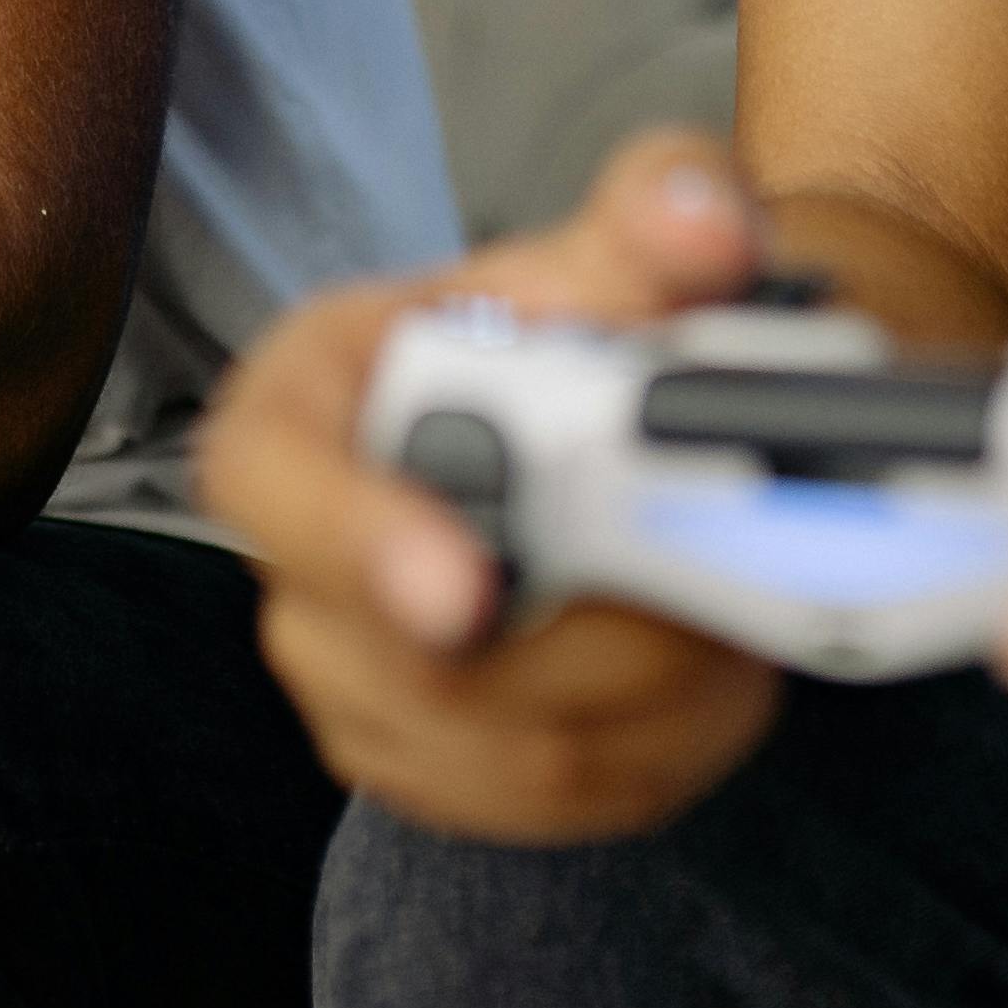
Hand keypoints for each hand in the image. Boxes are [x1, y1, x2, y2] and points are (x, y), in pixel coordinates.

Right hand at [193, 126, 790, 842]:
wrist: (601, 430)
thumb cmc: (574, 333)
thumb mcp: (617, 246)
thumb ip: (665, 209)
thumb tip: (703, 226)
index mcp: (305, 403)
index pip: (271, 482)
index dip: (359, 540)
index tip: (468, 595)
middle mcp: (302, 563)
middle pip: (427, 657)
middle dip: (603, 627)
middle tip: (725, 567)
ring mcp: (361, 684)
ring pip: (522, 745)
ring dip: (662, 686)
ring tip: (735, 596)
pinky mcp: (442, 770)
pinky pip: (567, 799)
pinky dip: (673, 740)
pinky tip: (713, 662)